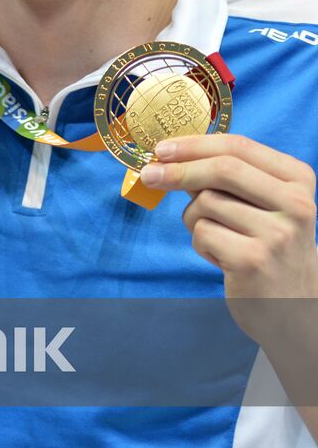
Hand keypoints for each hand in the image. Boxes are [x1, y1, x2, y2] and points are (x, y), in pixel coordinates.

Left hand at [143, 134, 317, 342]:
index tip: (161, 148)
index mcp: (298, 180)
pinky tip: (222, 257)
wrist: (293, 302)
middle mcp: (296, 204)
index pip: (239, 147)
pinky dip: (201, 244)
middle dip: (179, 170)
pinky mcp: (253, 260)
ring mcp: (277, 234)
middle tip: (149, 175)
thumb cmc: (267, 244)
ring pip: (206, 203)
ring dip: (194, 218)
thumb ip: (228, 179)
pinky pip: (202, 233)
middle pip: (222, 169)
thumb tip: (170, 158)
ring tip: (217, 237)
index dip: (194, 145)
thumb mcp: (262, 204)